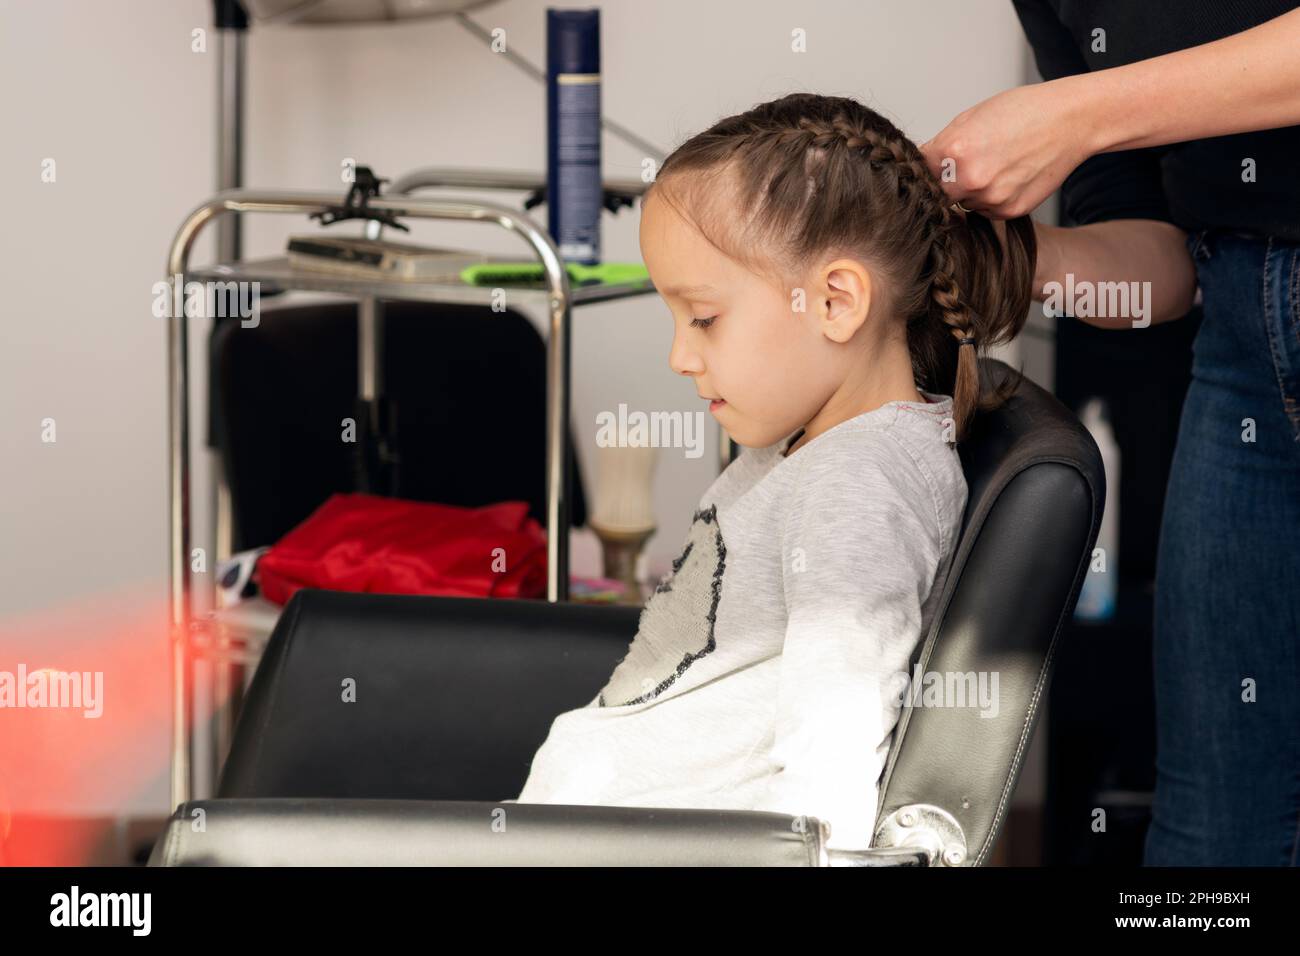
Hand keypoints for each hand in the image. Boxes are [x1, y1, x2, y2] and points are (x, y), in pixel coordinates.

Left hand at [919, 78, 1097, 218]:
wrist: (1070, 120)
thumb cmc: (1024, 111)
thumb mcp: (971, 118)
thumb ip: (941, 145)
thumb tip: (919, 165)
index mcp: (955, 150)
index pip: (919, 174)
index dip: (923, 171)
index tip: (928, 169)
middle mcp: (970, 179)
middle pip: (938, 195)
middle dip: (945, 184)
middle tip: (964, 166)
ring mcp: (990, 198)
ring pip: (963, 205)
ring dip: (969, 192)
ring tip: (994, 165)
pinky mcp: (1009, 211)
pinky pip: (986, 211)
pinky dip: (991, 199)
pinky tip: (1008, 176)